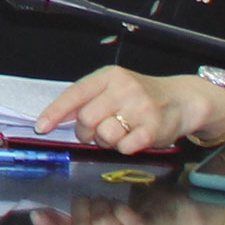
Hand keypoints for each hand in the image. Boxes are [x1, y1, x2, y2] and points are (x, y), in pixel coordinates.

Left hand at [39, 65, 204, 152]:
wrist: (183, 100)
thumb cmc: (141, 96)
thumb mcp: (112, 87)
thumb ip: (87, 99)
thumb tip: (55, 117)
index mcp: (108, 76)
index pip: (74, 94)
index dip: (55, 112)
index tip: (42, 127)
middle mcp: (124, 89)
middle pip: (86, 118)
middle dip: (85, 131)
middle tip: (94, 132)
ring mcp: (141, 108)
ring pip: (104, 134)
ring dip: (105, 141)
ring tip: (117, 133)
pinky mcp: (154, 128)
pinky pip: (125, 147)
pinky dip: (124, 147)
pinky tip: (132, 138)